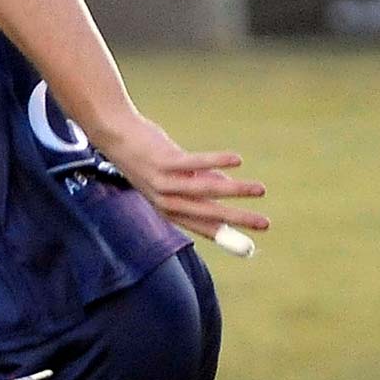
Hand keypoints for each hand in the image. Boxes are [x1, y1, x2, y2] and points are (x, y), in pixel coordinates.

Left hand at [93, 115, 269, 242]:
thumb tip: (228, 188)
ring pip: (205, 190)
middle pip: (207, 214)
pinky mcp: (163, 161)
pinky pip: (195, 163)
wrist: (115, 135)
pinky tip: (238, 160)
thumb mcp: (173, 175)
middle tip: (265, 223)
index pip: (200, 227)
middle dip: (238, 219)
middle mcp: (165, 200)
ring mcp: (163, 182)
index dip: (226, 234)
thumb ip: (199, 182)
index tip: (250, 244)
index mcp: (167, 209)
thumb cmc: (148, 156)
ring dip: (236, 190)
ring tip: (260, 189)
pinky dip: (217, 161)